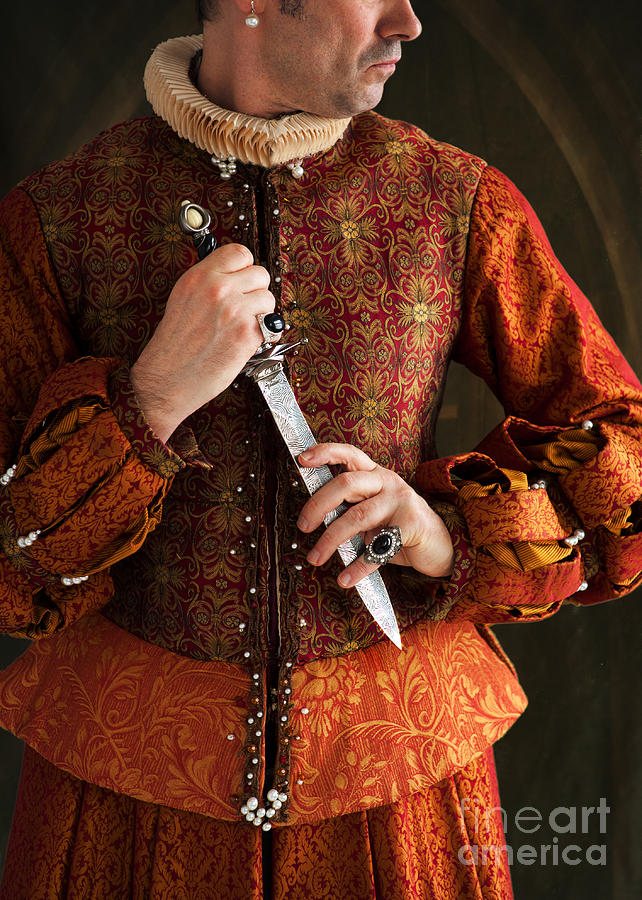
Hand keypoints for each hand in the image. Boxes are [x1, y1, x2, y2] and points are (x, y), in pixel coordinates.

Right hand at [130, 243, 273, 441]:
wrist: (167, 379)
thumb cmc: (174, 345)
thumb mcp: (183, 298)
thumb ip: (209, 282)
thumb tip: (237, 275)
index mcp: (199, 276)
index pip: (240, 252)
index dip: (245, 268)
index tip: (242, 280)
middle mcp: (218, 289)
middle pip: (260, 274)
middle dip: (256, 291)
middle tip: (244, 307)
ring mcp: (234, 310)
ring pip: (269, 299)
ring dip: (261, 312)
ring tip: (243, 326)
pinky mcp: (247, 334)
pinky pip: (269, 324)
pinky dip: (262, 334)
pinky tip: (243, 342)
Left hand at [296, 443, 453, 588]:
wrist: (441, 545)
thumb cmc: (400, 528)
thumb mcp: (373, 512)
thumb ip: (350, 509)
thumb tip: (314, 520)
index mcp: (375, 474)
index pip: (349, 454)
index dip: (325, 453)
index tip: (303, 459)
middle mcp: (387, 482)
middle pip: (346, 484)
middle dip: (318, 505)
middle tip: (303, 526)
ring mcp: (401, 501)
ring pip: (356, 517)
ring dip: (330, 540)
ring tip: (315, 558)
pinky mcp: (411, 525)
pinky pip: (377, 548)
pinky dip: (358, 566)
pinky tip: (346, 578)